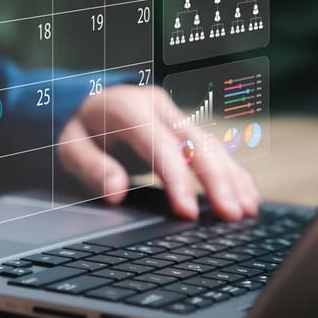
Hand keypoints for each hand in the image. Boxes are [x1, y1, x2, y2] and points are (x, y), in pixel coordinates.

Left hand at [57, 85, 260, 219]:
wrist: (89, 102)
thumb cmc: (81, 129)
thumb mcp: (69, 146)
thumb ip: (91, 167)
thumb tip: (116, 192)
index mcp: (127, 108)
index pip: (159, 145)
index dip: (177, 179)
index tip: (188, 213)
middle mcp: (157, 106)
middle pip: (194, 142)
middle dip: (216, 180)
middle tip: (231, 215)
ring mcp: (175, 113)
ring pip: (211, 144)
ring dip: (231, 177)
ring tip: (247, 210)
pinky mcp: (185, 125)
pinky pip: (214, 147)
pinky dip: (232, 171)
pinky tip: (247, 194)